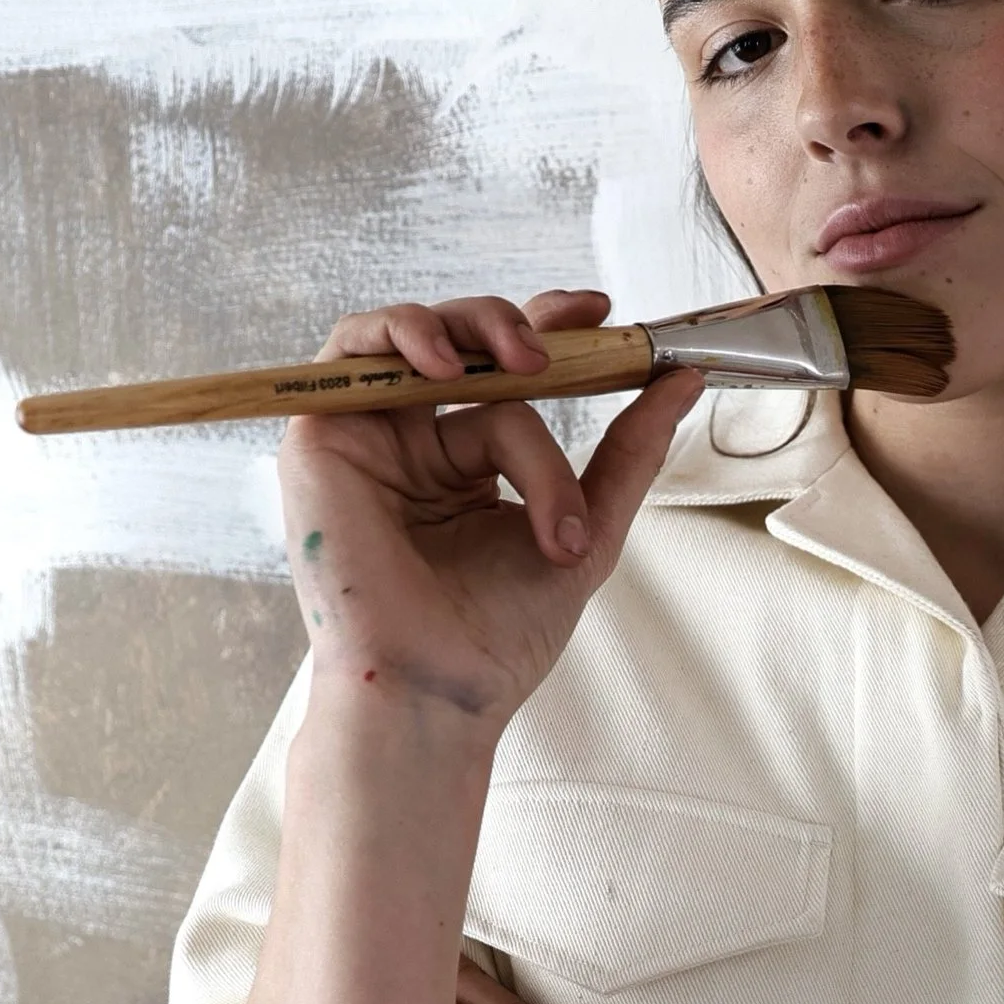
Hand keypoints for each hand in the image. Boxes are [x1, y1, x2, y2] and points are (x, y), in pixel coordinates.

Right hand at [281, 289, 698, 733]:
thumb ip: (628, 453)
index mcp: (472, 465)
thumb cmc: (498, 636)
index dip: (551, 327)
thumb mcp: (590, 529)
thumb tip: (682, 380)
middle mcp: (418, 445)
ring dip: (474, 333)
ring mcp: (369, 440)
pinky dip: (403, 337)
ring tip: (524, 367)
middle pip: (466, 341)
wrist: (437, 688)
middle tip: (563, 352)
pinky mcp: (321, 438)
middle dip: (519, 326)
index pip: (510, 370)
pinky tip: (450, 372)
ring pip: (424, 341)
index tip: (604, 315)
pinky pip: (353, 352)